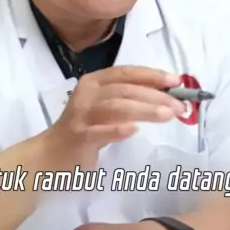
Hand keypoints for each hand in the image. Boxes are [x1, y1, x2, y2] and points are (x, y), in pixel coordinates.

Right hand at [49, 66, 186, 162]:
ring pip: (116, 107)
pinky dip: (117, 130)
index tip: (176, 81)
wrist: (49, 156)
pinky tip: (134, 130)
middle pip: (124, 89)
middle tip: (179, 106)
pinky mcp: (78, 137)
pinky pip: (100, 132)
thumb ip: (128, 99)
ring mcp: (81, 115)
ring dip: (144, 109)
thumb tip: (167, 95)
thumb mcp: (104, 108)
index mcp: (94, 82)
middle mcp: (86, 94)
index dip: (152, 75)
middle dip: (155, 95)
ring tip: (167, 115)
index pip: (126, 72)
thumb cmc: (83, 130)